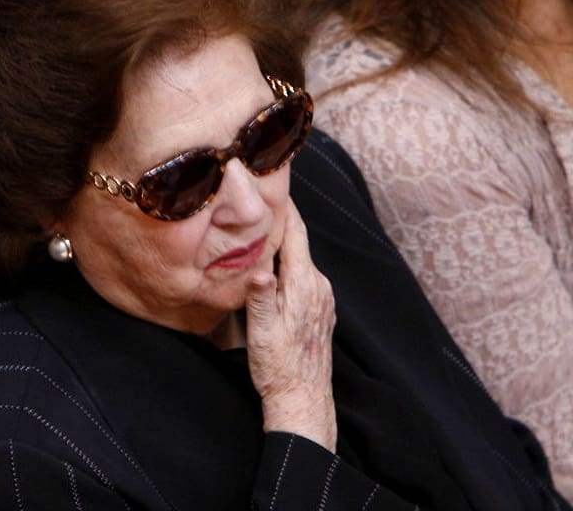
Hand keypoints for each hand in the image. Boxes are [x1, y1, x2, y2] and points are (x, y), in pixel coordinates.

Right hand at [245, 199, 336, 450]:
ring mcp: (323, 297)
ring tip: (261, 228)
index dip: (285, 207)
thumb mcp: (260, 332)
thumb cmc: (278, 366)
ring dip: (284, 243)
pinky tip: (274, 265)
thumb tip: (258, 268)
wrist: (303, 398)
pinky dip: (290, 262)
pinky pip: (305, 274)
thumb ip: (260, 296)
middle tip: (260, 200)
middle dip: (280, 221)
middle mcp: (319, 285)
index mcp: (304, 285)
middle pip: (299, 242)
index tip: (274, 183)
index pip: (296, 234)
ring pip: (301, 258)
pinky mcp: (322, 308)